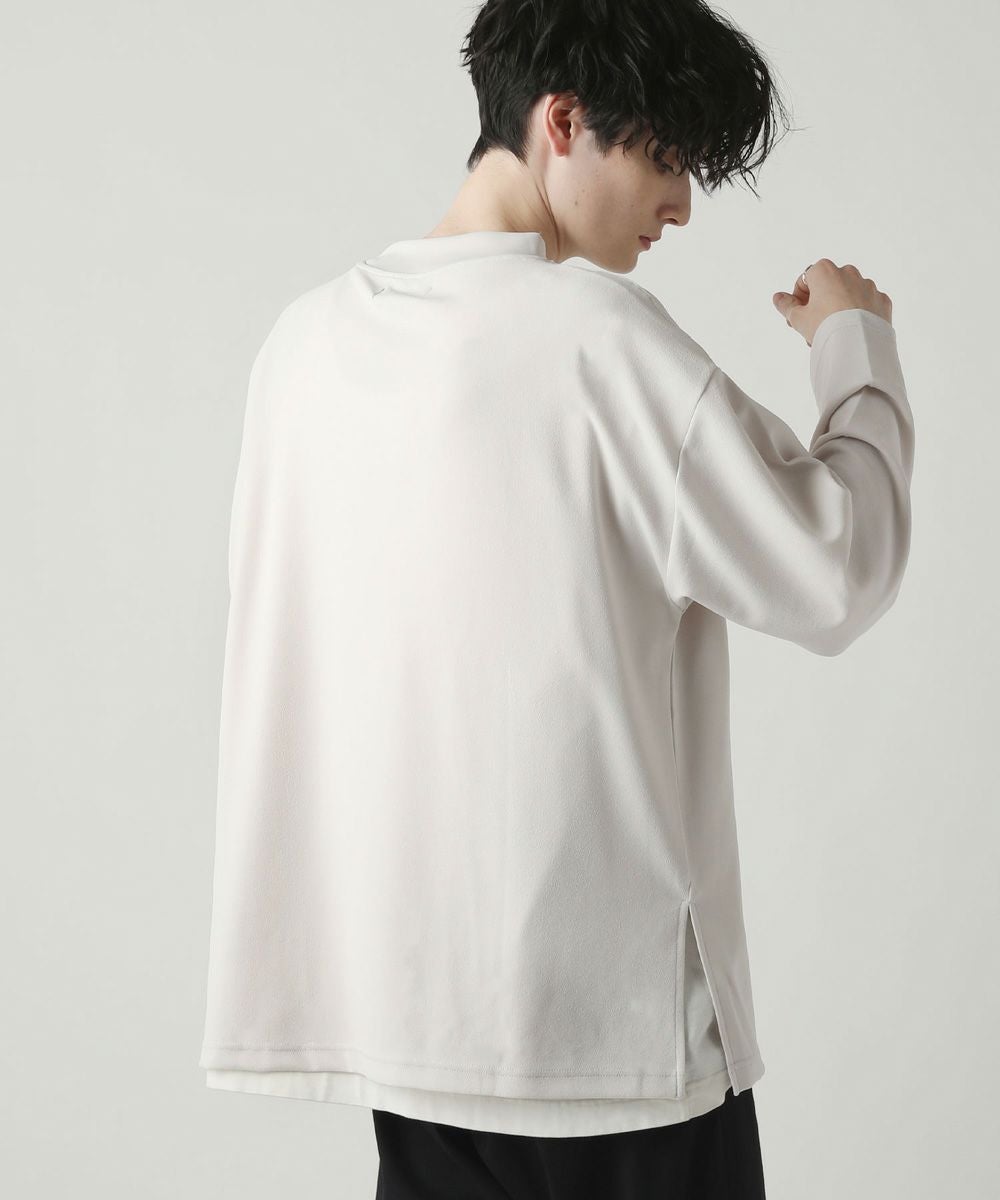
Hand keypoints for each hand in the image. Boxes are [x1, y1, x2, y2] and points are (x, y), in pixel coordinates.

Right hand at [772, 259, 893, 346]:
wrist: (858, 345)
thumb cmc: (824, 327)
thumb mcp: (797, 319)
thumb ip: (786, 305)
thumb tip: (778, 297)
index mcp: (825, 271)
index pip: (805, 281)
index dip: (798, 300)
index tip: (798, 317)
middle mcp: (848, 272)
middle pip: (828, 286)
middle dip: (820, 304)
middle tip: (814, 327)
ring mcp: (868, 286)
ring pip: (849, 295)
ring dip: (840, 309)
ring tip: (833, 332)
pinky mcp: (882, 300)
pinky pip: (867, 304)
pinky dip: (859, 314)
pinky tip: (852, 331)